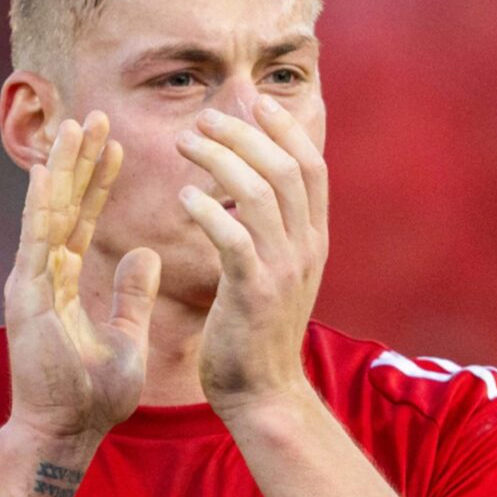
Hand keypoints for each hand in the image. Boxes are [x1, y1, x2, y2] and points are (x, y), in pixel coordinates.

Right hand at [5, 113, 161, 442]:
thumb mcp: (126, 336)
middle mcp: (41, 276)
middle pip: (62, 206)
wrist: (65, 431)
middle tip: (93, 116)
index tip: (114, 144)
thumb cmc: (92, 395)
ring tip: (76, 127)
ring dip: (62, 170)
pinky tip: (47, 173)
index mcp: (63, 283)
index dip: (98, 182)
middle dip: (78, 161)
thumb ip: (132, 294)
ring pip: (48, 214)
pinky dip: (40, 206)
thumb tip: (146, 253)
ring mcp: (30, 285)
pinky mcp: (27, 298)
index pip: (82, 220)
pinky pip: (35, 243)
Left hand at [181, 98, 326, 416]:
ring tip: (185, 142)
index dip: (285, 129)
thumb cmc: (256, 334)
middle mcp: (306, 246)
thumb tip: (248, 194)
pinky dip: (209, 212)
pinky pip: (234, 239)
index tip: (254, 103)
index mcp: (313, 239)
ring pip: (260, 194)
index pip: (310, 167)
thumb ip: (272, 234)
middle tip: (205, 117)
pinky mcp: (254, 292)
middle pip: (286, 168)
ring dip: (221, 160)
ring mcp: (284, 268)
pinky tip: (184, 199)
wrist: (264, 393)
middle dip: (247, 134)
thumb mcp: (277, 275)